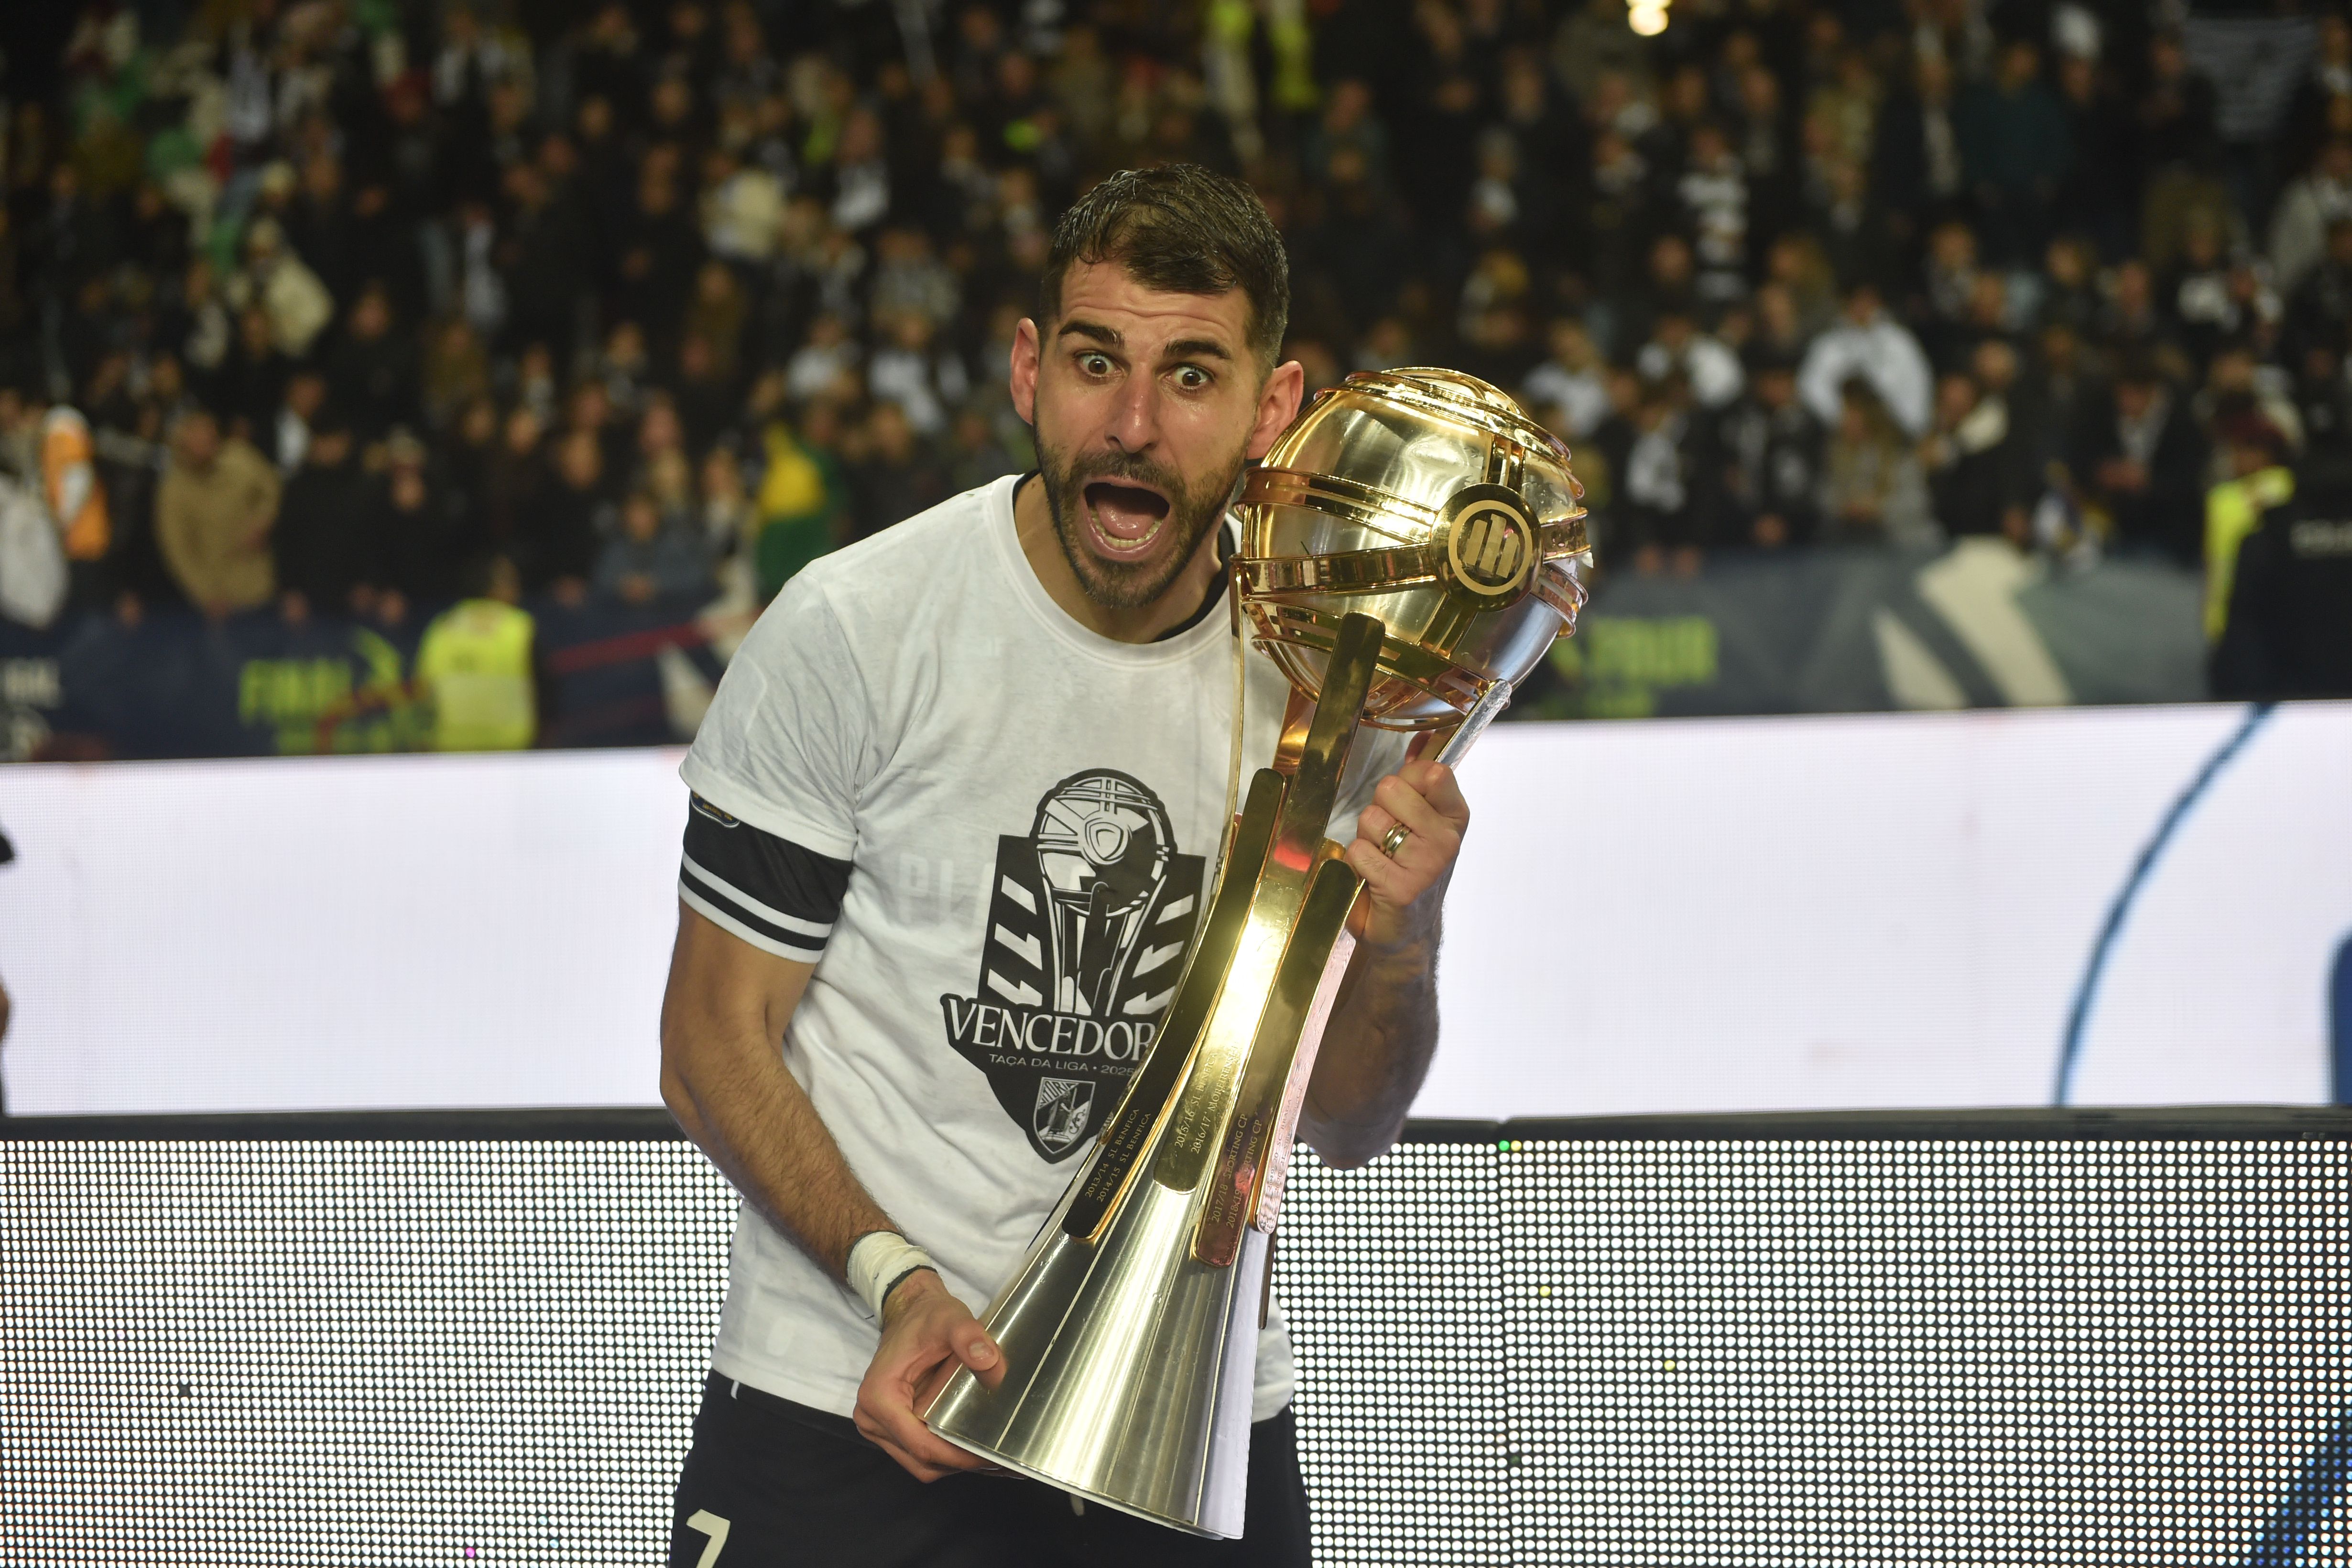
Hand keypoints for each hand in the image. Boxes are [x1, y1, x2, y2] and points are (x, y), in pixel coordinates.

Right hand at [852, 1270, 1003, 1481]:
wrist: (910, 1312)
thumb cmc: (927, 1317)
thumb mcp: (951, 1318)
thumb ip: (969, 1336)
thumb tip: (990, 1363)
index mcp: (879, 1397)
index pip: (920, 1444)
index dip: (956, 1457)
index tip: (989, 1457)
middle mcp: (871, 1417)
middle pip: (919, 1460)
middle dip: (957, 1464)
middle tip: (997, 1460)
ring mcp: (878, 1426)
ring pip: (918, 1462)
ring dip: (951, 1464)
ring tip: (990, 1458)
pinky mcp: (890, 1427)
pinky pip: (917, 1452)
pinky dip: (943, 1455)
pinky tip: (972, 1449)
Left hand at [1343, 751, 1468, 948]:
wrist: (1406, 930)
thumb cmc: (1410, 870)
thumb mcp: (1425, 823)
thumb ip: (1421, 781)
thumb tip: (1425, 739)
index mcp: (1455, 818)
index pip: (1432, 771)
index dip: (1406, 780)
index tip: (1404, 804)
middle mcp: (1446, 840)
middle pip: (1391, 789)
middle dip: (1378, 810)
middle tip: (1388, 838)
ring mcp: (1426, 865)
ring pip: (1371, 820)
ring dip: (1365, 838)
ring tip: (1380, 859)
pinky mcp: (1401, 887)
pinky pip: (1359, 851)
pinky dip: (1355, 864)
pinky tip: (1372, 879)